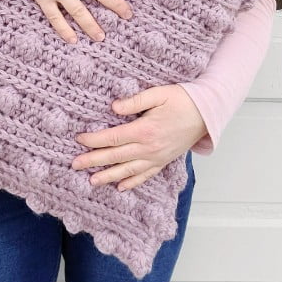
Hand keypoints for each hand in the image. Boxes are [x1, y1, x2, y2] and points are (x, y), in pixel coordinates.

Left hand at [71, 84, 207, 190]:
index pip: (113, 137)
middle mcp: (149, 148)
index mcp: (145, 130)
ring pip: (127, 170)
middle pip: (115, 156)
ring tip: (91, 181)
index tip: (80, 139)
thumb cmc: (183, 100)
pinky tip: (120, 187)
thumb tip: (114, 107)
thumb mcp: (159, 93)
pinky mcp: (163, 161)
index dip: (94, 140)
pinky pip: (145, 175)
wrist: (206, 113)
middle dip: (93, 160)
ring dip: (108, 176)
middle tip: (74, 164)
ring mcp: (156, 157)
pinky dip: (132, 183)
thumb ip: (135, 100)